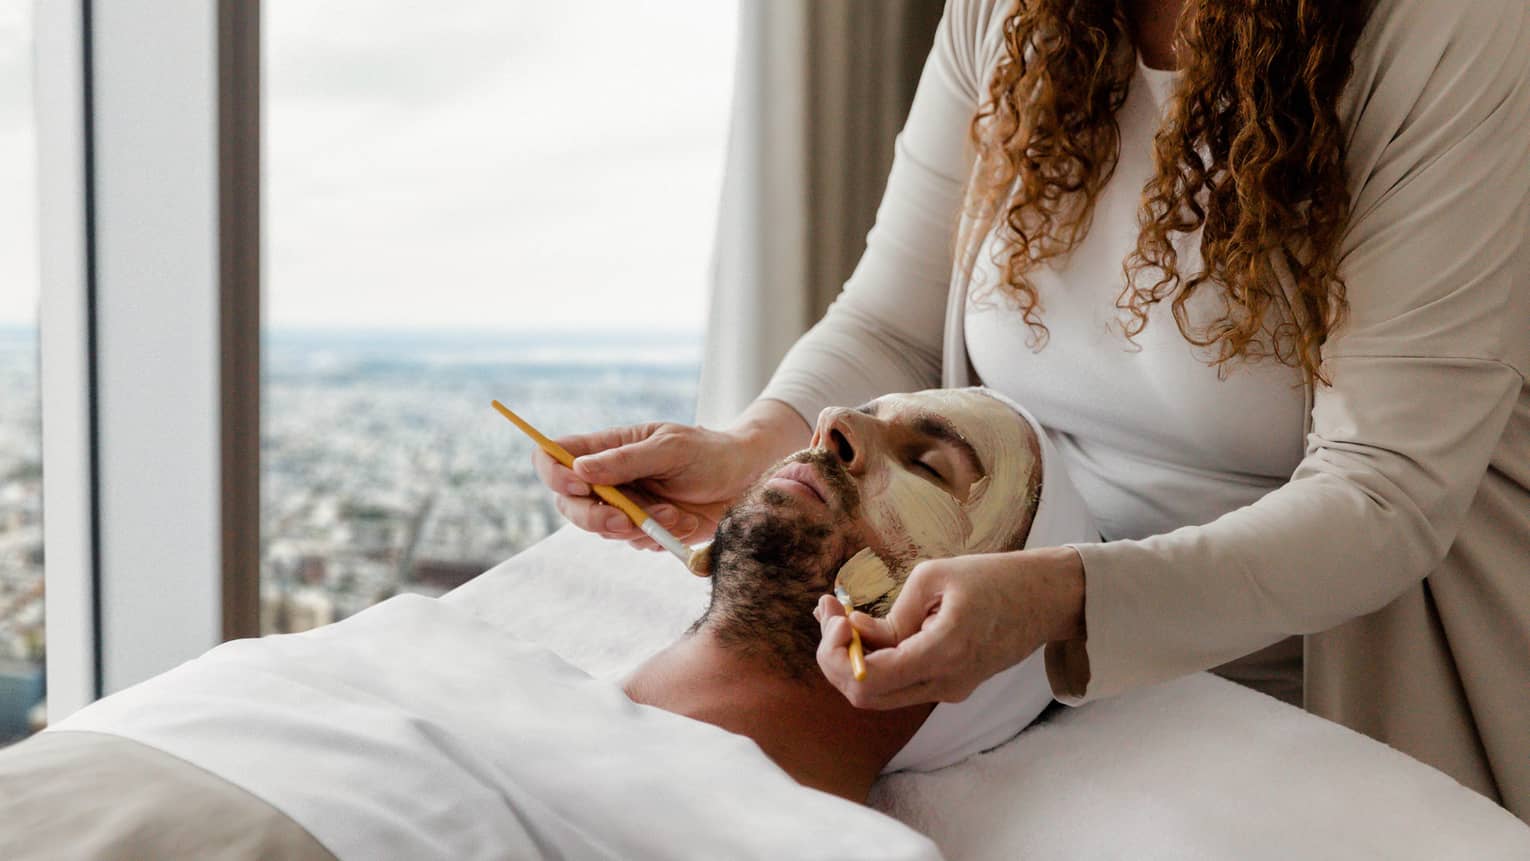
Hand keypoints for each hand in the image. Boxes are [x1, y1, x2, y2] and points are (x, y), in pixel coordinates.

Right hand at [531, 400, 809, 549]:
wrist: (749, 482)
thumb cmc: (711, 453)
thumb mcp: (671, 448)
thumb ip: (626, 459)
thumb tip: (579, 468)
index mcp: (608, 447)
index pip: (554, 456)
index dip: (554, 472)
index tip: (578, 484)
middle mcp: (609, 478)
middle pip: (569, 503)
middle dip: (595, 517)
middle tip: (627, 521)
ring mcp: (625, 506)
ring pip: (603, 529)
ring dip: (639, 527)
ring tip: (676, 514)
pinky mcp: (645, 530)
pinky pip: (634, 543)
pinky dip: (658, 537)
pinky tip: (685, 522)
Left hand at [815, 546, 1085, 708]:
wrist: (1046, 598)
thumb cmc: (995, 578)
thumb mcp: (936, 576)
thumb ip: (893, 614)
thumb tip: (858, 634)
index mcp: (942, 654)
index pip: (868, 680)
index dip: (837, 652)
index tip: (836, 613)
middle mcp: (944, 684)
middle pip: (866, 696)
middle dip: (835, 656)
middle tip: (826, 610)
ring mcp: (949, 690)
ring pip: (880, 693)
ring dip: (851, 658)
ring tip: (837, 612)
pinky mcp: (951, 684)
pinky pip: (901, 683)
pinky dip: (875, 660)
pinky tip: (863, 625)